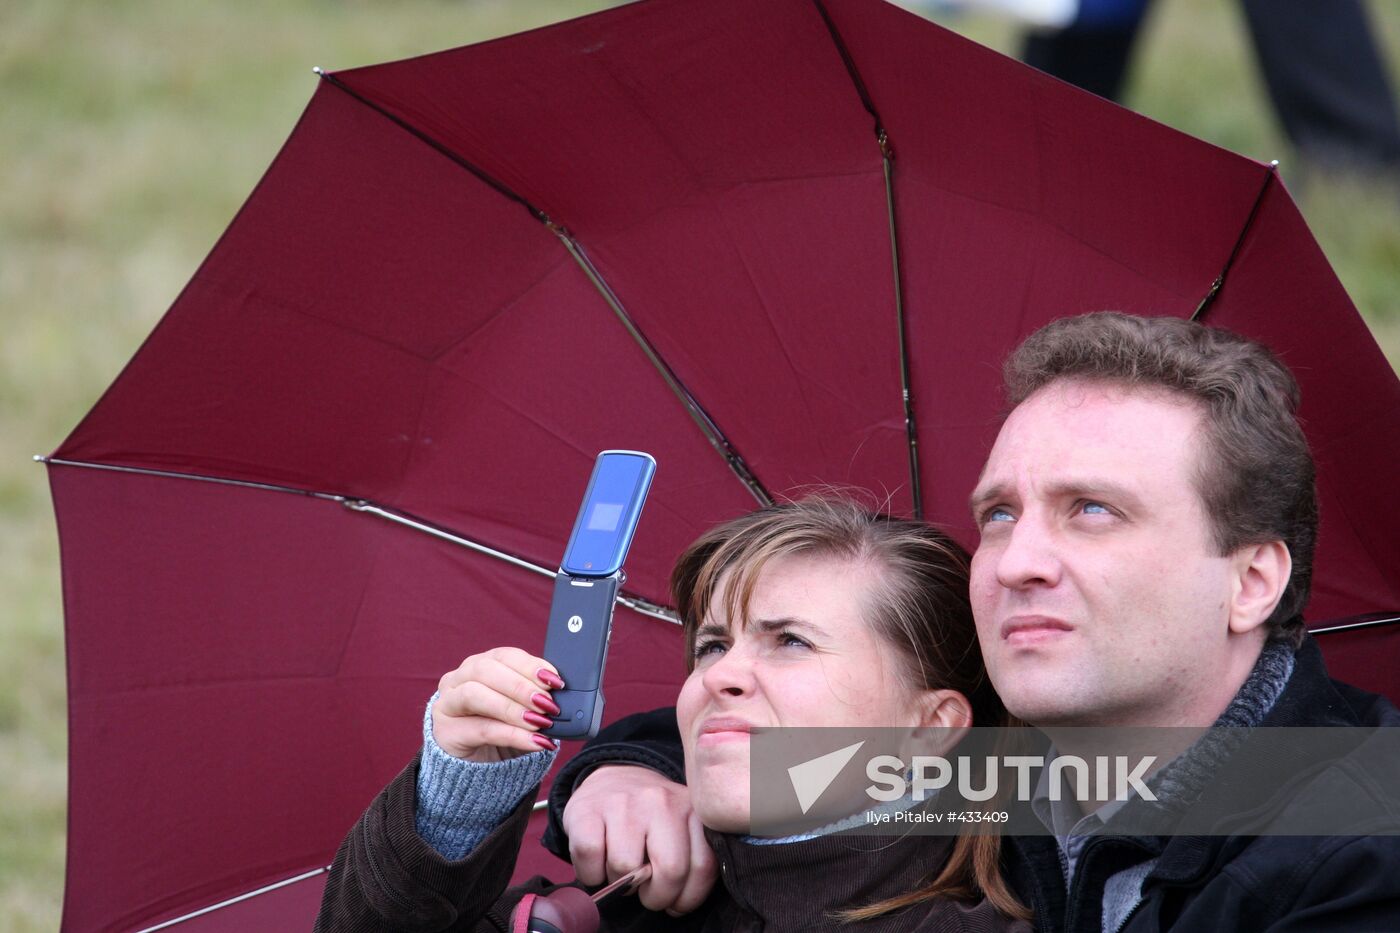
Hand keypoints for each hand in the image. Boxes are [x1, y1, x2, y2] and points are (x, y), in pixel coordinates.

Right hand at [432, 647, 564, 762]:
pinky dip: (512, 734)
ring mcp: (447, 704)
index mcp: (479, 665)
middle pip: (486, 670)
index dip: (530, 666)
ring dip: (512, 707)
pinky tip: (535, 741)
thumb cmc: (501, 731)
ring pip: (475, 694)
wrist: (475, 768)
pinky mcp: (446, 732)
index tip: (555, 681)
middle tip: (548, 703)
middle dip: (521, 685)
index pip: (504, 656)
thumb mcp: (519, 710)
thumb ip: (536, 698)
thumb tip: (563, 694)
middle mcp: (458, 679)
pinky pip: (480, 729)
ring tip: (540, 722)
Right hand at [563, 765, 716, 913]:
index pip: (702, 866)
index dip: (687, 897)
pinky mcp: (586, 810)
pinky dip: (591, 873)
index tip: (675, 902)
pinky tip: (598, 864)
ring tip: (621, 871)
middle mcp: (660, 801)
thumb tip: (678, 901)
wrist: (613, 778)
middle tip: (647, 893)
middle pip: (670, 870)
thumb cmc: (648, 819)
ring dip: (620, 884)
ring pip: (625, 867)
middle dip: (656, 896)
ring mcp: (622, 802)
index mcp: (690, 809)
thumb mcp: (680, 829)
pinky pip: (590, 858)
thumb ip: (690, 858)